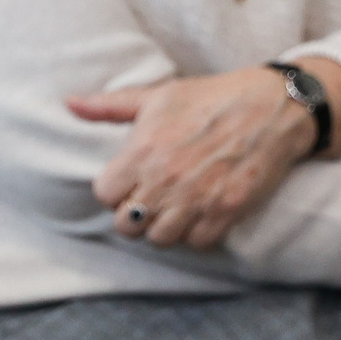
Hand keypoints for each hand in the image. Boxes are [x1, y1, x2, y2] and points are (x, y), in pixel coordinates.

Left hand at [71, 58, 340, 249]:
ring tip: (171, 209)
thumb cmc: (209, 98)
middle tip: (147, 201)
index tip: (125, 183)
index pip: (104, 195)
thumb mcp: (156, 96)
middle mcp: (166, 180)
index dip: (112, 191)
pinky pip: (198, 243)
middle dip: (133, 215)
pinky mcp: (228, 211)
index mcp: (143, 152)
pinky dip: (195, 235)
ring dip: (163, 228)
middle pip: (127, 225)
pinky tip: (198, 215)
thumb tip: (68, 103)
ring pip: (160, 239)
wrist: (272, 107)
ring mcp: (198, 199)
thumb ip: (108, 107)